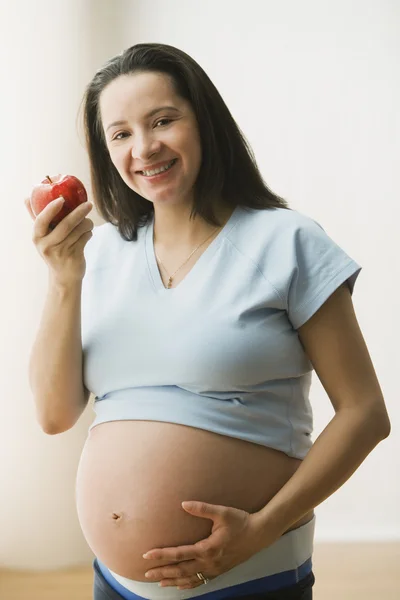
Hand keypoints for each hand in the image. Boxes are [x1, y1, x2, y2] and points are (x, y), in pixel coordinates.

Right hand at [25, 196, 93, 285]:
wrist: (64, 276)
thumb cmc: (53, 250)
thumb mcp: (43, 237)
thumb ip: (36, 217)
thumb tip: (26, 198)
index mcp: (37, 237)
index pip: (41, 220)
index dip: (51, 209)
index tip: (61, 199)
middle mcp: (47, 245)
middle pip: (66, 224)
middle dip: (79, 212)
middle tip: (88, 204)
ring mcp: (61, 252)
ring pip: (79, 230)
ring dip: (87, 223)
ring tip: (87, 224)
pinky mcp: (74, 256)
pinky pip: (85, 237)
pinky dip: (89, 233)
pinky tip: (87, 234)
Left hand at [142, 501, 267, 589]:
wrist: (259, 535)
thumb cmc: (240, 521)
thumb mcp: (222, 512)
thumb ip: (202, 509)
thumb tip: (183, 504)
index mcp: (207, 548)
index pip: (179, 554)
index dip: (161, 555)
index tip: (146, 555)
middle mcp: (209, 562)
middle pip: (181, 570)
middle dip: (162, 572)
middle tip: (146, 573)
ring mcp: (214, 569)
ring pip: (190, 578)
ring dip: (173, 580)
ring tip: (159, 582)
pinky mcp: (219, 571)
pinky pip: (200, 581)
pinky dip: (188, 584)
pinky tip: (181, 585)